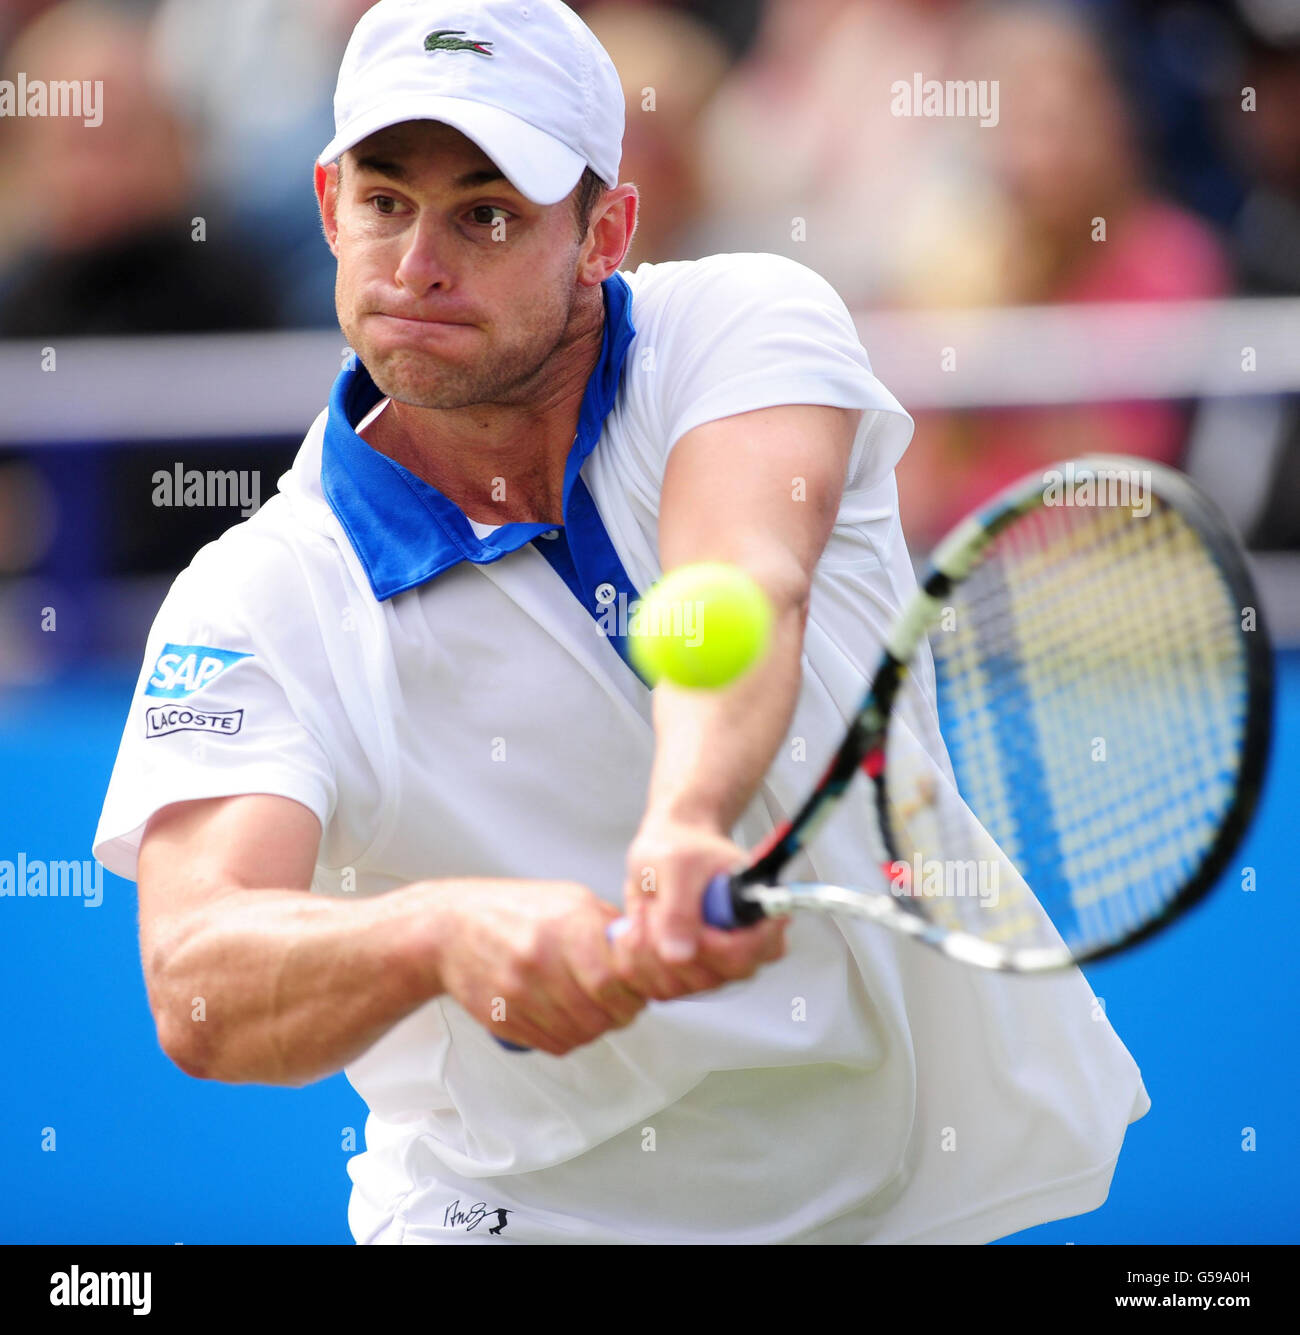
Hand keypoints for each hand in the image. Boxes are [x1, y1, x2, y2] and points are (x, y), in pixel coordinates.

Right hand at [428, 880, 645, 1056]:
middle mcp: (541, 959)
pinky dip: (568, 1036)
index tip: (636, 987)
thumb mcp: (568, 899)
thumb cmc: (511, 911)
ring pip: (582, 1033)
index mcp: (565, 924)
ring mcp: (520, 993)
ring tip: (588, 1005)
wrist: (448, 928)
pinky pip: (555, 1044)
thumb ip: (607, 926)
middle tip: (618, 1001)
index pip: (615, 978)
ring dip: (595, 1026)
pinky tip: (563, 1014)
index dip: (634, 990)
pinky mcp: (505, 1020)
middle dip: (620, 1012)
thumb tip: (645, 952)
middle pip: (602, 1012)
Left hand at [620, 812, 788, 993]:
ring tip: (647, 908)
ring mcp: (713, 969)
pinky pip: (652, 988)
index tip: (685, 918)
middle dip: (668, 943)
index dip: (712, 947)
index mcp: (757, 916)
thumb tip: (679, 956)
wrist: (665, 848)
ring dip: (646, 948)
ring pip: (675, 987)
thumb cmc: (681, 847)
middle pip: (710, 978)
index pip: (747, 955)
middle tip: (655, 905)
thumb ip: (679, 907)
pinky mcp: (682, 978)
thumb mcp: (677, 864)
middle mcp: (742, 950)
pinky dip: (633, 958)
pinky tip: (637, 926)